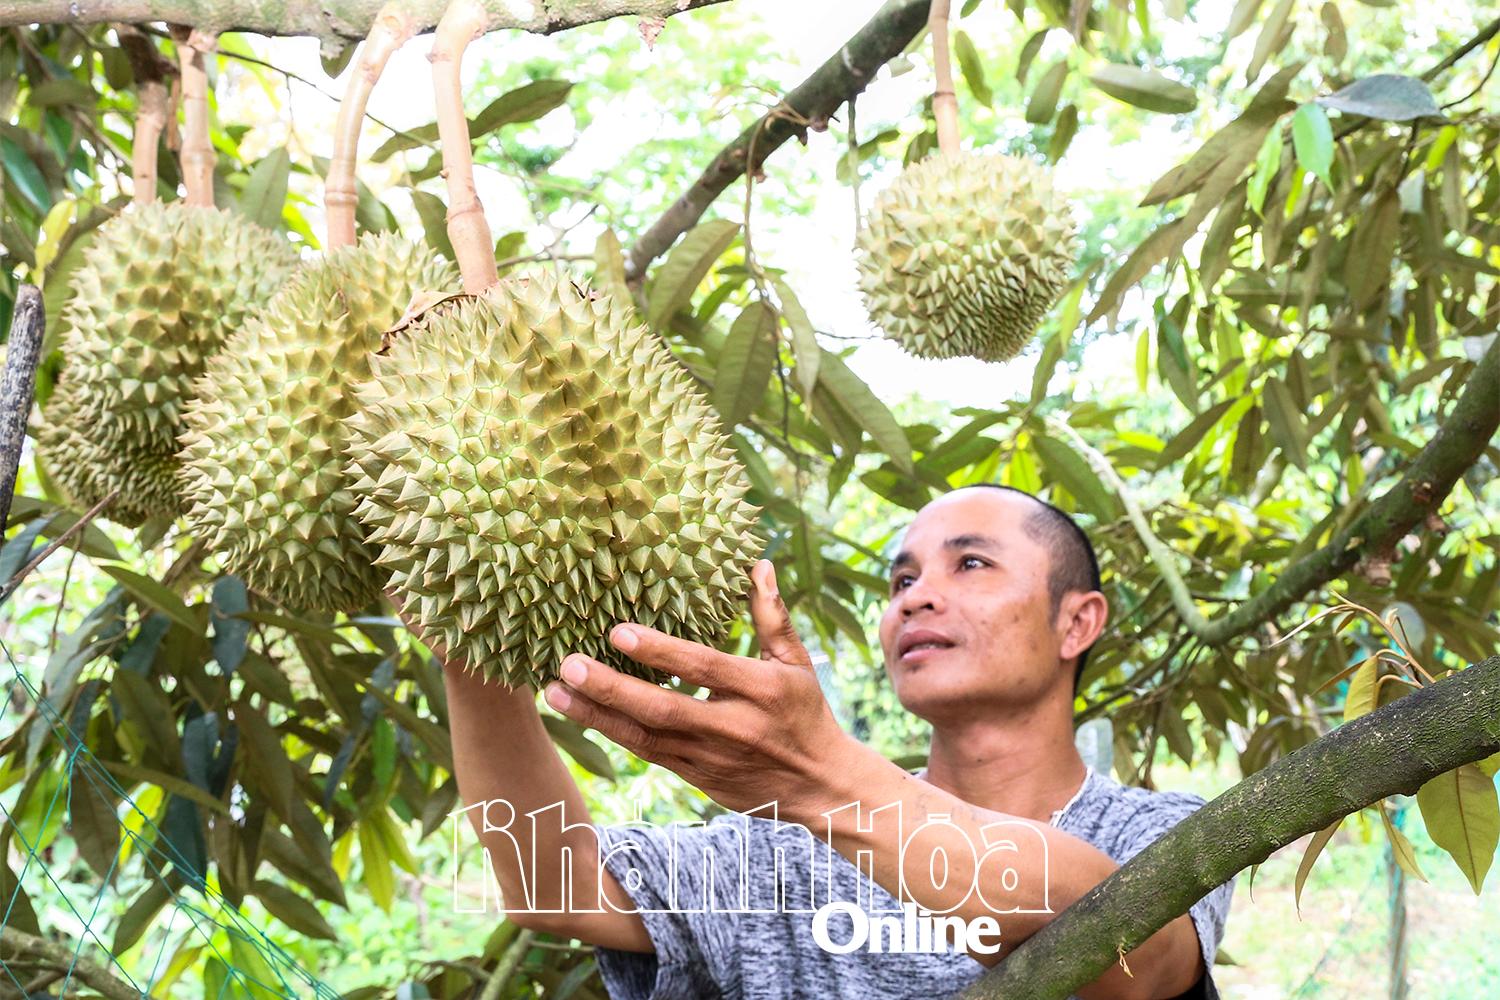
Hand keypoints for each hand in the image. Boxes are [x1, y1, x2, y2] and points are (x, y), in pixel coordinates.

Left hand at [542, 560, 871, 819]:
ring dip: (596, 715)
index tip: (618, 631)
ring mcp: (710, 758)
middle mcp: (731, 727)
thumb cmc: (806, 712)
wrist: (819, 786)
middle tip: (567, 666)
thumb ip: (772, 615)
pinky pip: (648, 754)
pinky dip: (614, 734)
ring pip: (644, 737)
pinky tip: (582, 715)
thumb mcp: (796, 662)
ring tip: (555, 693)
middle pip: (662, 708)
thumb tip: (758, 564)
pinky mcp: (696, 778)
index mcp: (759, 689)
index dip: (660, 651)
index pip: (702, 668)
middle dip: (610, 689)